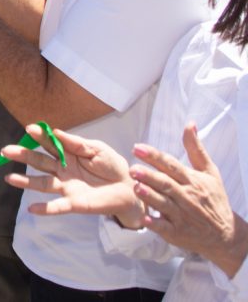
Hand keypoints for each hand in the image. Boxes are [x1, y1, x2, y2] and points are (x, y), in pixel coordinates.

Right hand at [2, 123, 142, 226]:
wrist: (130, 188)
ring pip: (42, 183)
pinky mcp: (74, 203)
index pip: (49, 144)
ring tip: (8, 178)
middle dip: (22, 155)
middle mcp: (62, 170)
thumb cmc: (112, 166)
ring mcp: (66, 187)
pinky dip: (45, 208)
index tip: (29, 129)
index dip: (39, 136)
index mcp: (68, 154)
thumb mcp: (97, 149)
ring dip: (25, 182)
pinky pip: (58, 206)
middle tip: (6, 150)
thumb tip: (55, 132)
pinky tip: (31, 209)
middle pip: (39, 162)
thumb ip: (76, 143)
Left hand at [132, 123, 247, 275]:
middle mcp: (187, 197)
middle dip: (149, 176)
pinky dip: (155, 223)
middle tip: (132, 169)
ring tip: (136, 186)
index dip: (154, 156)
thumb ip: (196, 149)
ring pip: (164, 204)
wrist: (225, 234)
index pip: (171, 165)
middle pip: (166, 184)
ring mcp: (182, 216)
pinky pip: (165, 228)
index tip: (137, 148)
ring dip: (150, 196)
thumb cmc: (214, 199)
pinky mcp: (177, 233)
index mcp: (192, 181)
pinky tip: (145, 217)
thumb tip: (189, 124)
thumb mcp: (210, 173)